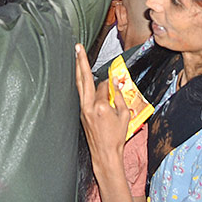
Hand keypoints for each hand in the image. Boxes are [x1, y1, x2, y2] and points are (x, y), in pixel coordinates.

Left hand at [74, 44, 130, 166]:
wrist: (105, 154)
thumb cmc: (116, 137)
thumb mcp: (124, 116)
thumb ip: (120, 97)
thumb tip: (115, 82)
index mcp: (101, 106)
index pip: (105, 86)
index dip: (111, 84)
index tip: (117, 84)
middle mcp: (89, 106)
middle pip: (84, 79)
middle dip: (80, 61)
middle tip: (77, 47)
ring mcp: (83, 110)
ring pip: (79, 85)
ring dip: (78, 70)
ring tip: (76, 56)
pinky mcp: (81, 114)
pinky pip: (81, 95)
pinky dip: (81, 84)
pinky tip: (80, 77)